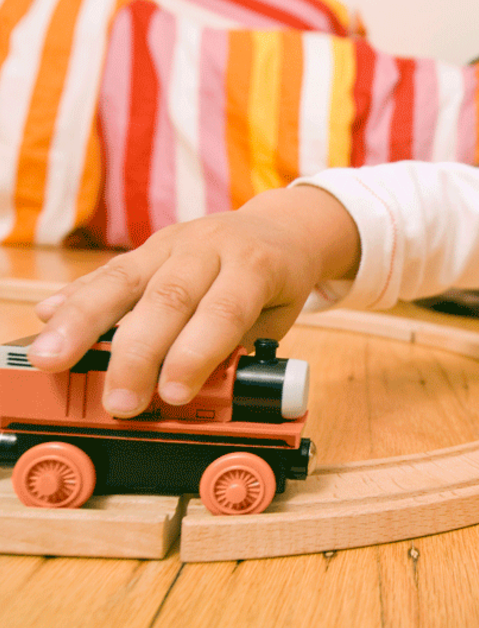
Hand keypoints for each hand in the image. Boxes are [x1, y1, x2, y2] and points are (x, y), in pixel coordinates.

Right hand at [28, 186, 358, 416]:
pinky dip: (76, 296)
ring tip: (53, 358)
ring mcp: (175, 242)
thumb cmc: (277, 281)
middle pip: (167, 298)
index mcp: (254, 266)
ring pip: (125, 278)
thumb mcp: (276, 317)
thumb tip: (202, 391)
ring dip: (83, 322)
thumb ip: (239, 348)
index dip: (194, 355)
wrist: (281, 227)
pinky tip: (47, 317)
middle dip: (137, 354)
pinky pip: (109, 271)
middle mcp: (211, 247)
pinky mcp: (147, 246)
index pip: (222, 311)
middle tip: (119, 400)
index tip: (173, 394)